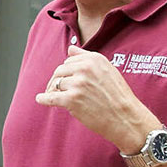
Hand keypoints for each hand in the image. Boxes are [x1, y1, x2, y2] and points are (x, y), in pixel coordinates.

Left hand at [35, 44, 156, 150]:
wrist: (125, 118)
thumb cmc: (118, 96)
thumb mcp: (107, 70)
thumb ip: (87, 58)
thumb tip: (70, 48)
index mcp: (94, 59)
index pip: (69, 61)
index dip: (67, 72)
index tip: (68, 80)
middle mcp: (85, 68)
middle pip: (59, 71)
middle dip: (58, 81)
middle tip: (59, 90)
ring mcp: (78, 84)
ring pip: (56, 84)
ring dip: (55, 91)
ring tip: (59, 98)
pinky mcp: (72, 99)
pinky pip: (50, 97)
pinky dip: (43, 99)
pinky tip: (40, 99)